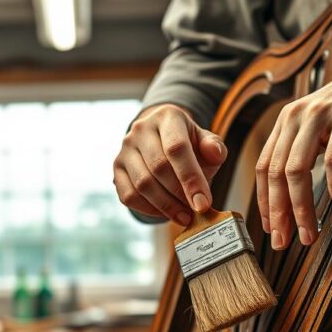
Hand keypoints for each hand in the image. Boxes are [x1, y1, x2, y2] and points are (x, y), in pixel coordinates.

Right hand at [113, 104, 227, 224]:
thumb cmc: (190, 146)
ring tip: (184, 215)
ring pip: (143, 184)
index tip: (203, 203)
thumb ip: (215, 148)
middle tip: (195, 211)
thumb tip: (215, 153)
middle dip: (179, 195)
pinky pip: (129, 195)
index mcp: (168, 116)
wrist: (164, 144)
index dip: (191, 178)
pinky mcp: (117, 168)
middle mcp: (141, 129)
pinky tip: (166, 213)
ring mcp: (125, 148)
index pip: (177, 148)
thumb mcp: (206, 143)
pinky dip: (149, 209)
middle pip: (159, 167)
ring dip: (166, 206)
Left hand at [257, 0, 331, 249]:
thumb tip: (295, 189)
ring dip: (302, 209)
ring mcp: (321, 115)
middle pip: (276, 174)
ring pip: (298, 171)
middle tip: (284, 242)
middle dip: (279, 214)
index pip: (265, 167)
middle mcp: (297, 116)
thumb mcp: (327, 123)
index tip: (271, 228)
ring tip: (310, 234)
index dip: (265, 201)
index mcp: (288, 120)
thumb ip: (309, 147)